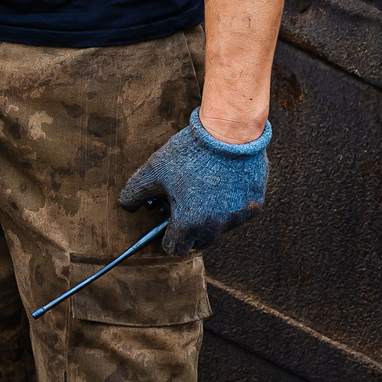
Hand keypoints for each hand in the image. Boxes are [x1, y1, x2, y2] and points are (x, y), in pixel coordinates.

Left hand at [118, 109, 269, 256]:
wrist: (230, 133)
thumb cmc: (190, 152)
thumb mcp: (154, 169)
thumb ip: (134, 192)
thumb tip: (126, 207)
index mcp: (190, 222)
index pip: (175, 248)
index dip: (167, 237)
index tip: (166, 223)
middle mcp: (216, 227)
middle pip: (199, 241)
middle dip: (189, 227)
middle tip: (184, 203)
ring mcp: (238, 218)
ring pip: (219, 228)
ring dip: (210, 216)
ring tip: (203, 188)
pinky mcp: (255, 207)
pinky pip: (238, 213)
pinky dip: (230, 204)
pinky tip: (223, 181)